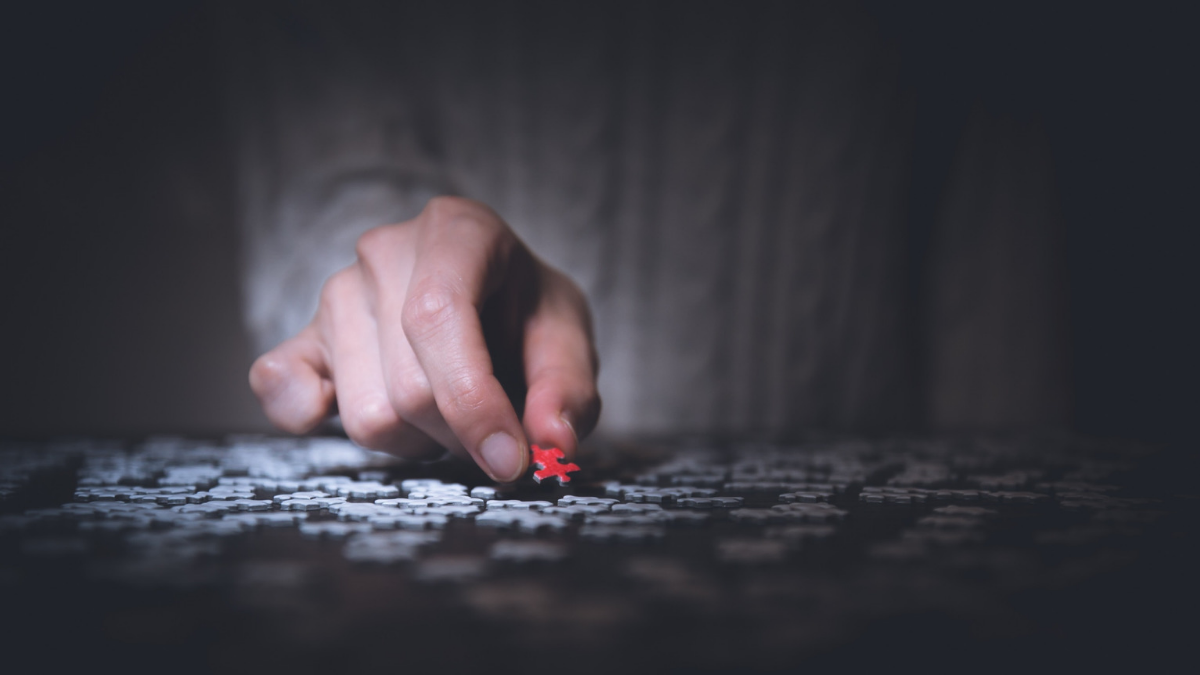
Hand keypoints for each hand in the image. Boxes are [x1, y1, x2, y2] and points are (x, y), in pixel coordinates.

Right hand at [249, 197, 600, 481]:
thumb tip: (551, 443)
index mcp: (456, 230)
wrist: (491, 299)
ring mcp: (336, 293)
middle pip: (409, 387)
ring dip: (419, 441)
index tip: (510, 460)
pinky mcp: (304, 338)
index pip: (438, 316)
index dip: (472, 401)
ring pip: (366, 415)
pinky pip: (280, 386)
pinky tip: (355, 407)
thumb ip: (567, 390)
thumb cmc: (527, 315)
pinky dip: (309, 414)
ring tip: (448, 408)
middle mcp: (385, 251)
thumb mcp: (568, 339)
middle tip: (495, 424)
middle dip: (462, 433)